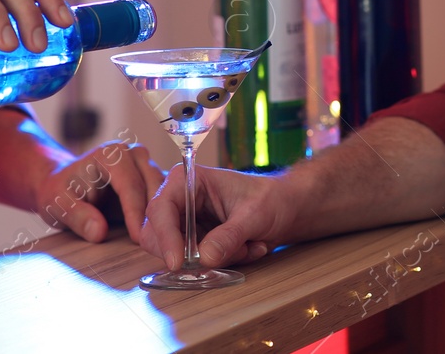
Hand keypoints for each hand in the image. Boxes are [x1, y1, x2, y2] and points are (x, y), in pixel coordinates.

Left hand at [33, 138, 165, 244]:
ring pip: (165, 189)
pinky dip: (167, 213)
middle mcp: (133, 154)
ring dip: (165, 214)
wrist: (65, 185)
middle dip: (156, 214)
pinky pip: (166, 194)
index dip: (136, 213)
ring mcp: (145, 164)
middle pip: (154, 185)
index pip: (130, 185)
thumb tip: (99, 232)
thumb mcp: (58, 205)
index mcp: (111, 155)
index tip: (139, 239)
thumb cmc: (60, 192)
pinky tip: (164, 234)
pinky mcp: (151, 178)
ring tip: (162, 242)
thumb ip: (77, 216)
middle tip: (155, 244)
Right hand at [140, 164, 297, 270]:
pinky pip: (196, 264)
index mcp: (188, 180)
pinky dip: (223, 262)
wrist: (287, 208)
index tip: (176, 262)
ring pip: (177, 255)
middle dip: (190, 253)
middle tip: (226, 253)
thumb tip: (204, 257)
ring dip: (215, 258)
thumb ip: (229, 235)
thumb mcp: (254, 215)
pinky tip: (247, 247)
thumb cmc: (271, 199)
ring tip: (246, 245)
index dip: (164, 236)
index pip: (160, 209)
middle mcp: (181, 201)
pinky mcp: (195, 242)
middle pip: (157, 236)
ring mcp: (186, 224)